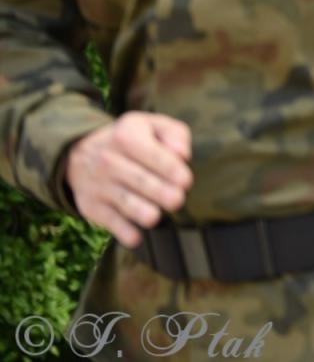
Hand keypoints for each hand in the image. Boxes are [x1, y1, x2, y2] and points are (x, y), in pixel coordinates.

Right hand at [65, 113, 192, 247]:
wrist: (80, 153)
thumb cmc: (130, 139)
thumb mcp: (152, 125)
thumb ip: (175, 135)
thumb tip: (182, 155)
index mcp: (127, 137)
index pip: (154, 155)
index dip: (172, 170)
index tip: (185, 181)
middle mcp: (109, 161)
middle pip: (141, 181)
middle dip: (163, 194)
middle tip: (177, 200)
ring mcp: (99, 185)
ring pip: (127, 204)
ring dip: (146, 214)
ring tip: (156, 216)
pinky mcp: (92, 207)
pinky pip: (111, 223)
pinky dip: (124, 233)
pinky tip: (137, 236)